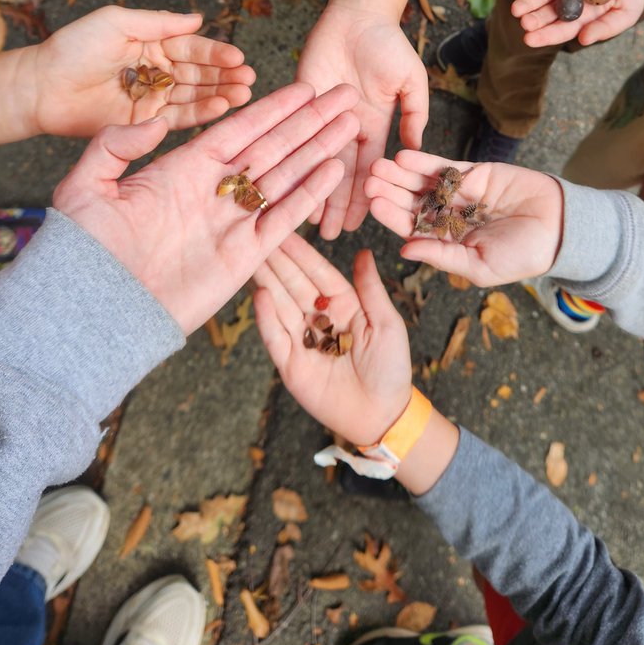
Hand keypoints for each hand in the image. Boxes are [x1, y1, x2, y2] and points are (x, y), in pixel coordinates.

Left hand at [28, 7, 254, 137]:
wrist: (43, 87)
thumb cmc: (75, 47)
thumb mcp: (117, 22)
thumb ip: (159, 22)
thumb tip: (198, 18)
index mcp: (153, 44)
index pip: (193, 47)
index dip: (216, 52)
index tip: (238, 57)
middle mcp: (159, 71)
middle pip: (200, 73)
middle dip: (227, 75)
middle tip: (250, 78)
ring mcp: (154, 97)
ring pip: (196, 96)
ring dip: (222, 94)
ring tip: (244, 93)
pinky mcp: (146, 122)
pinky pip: (180, 119)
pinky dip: (202, 113)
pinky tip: (221, 107)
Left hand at [53, 82, 359, 333]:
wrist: (94, 311)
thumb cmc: (83, 252)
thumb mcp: (85, 187)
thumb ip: (116, 145)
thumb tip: (154, 121)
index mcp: (182, 170)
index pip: (239, 130)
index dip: (273, 109)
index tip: (304, 89)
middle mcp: (214, 192)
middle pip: (273, 148)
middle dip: (309, 122)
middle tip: (343, 97)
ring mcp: (231, 223)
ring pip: (286, 177)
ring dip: (319, 150)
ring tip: (350, 125)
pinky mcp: (243, 257)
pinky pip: (284, 218)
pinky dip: (310, 194)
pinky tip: (334, 168)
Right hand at [253, 236, 411, 445]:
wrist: (382, 415)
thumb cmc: (391, 368)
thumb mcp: (386, 323)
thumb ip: (370, 288)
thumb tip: (363, 251)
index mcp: (343, 305)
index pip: (318, 273)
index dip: (302, 253)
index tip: (286, 230)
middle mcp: (319, 319)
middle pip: (294, 284)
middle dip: (277, 260)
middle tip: (257, 234)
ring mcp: (302, 341)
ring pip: (280, 305)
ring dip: (266, 281)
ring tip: (252, 257)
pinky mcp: (290, 364)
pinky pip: (275, 336)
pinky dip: (266, 316)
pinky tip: (258, 294)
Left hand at [296, 3, 428, 237]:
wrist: (357, 12)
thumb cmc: (388, 43)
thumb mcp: (410, 81)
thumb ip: (415, 114)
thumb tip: (417, 149)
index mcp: (372, 125)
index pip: (368, 169)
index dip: (366, 196)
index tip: (364, 224)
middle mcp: (343, 127)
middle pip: (338, 173)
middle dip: (337, 204)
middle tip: (331, 236)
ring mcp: (318, 115)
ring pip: (313, 159)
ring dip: (311, 189)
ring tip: (307, 221)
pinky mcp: (296, 99)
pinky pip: (291, 132)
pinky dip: (289, 156)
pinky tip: (283, 180)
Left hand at [365, 149, 563, 286]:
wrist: (560, 227)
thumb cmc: (522, 256)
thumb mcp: (480, 265)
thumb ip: (442, 256)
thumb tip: (403, 252)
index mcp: (446, 243)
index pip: (410, 228)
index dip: (390, 215)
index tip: (371, 203)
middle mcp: (448, 218)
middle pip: (411, 202)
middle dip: (389, 191)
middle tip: (366, 178)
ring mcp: (460, 194)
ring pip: (423, 182)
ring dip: (400, 174)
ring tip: (378, 164)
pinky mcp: (474, 173)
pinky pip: (445, 167)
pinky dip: (425, 162)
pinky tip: (404, 156)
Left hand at [512, 0, 643, 47]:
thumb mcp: (626, 12)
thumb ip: (606, 26)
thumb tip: (583, 40)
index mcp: (583, 16)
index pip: (561, 28)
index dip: (546, 35)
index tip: (529, 40)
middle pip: (548, 11)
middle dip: (535, 18)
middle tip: (524, 24)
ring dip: (529, 1)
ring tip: (517, 9)